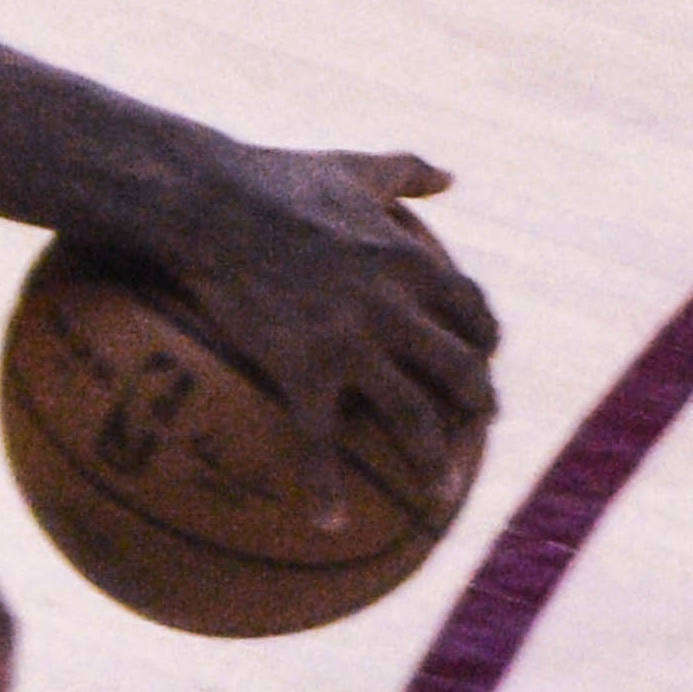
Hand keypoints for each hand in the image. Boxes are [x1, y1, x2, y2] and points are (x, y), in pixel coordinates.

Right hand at [147, 149, 499, 513]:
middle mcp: (394, 308)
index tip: (480, 356)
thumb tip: (449, 175)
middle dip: (478, 405)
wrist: (209, 202)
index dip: (484, 338)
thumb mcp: (356, 168)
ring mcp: (351, 344)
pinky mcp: (302, 369)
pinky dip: (327, 488)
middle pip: (461, 369)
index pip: (471, 309)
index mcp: (409, 262)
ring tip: (440, 493)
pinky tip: (328, 523)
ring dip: (434, 460)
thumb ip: (408, 171)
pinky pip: (321, 442)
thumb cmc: (277, 178)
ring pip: (414, 415)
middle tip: (476, 431)